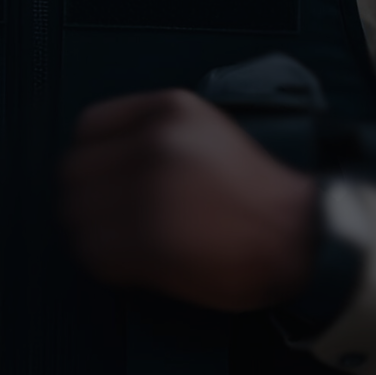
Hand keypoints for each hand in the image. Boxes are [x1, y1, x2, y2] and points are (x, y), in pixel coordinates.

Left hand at [61, 88, 316, 311]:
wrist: (300, 233)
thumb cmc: (255, 192)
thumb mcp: (205, 132)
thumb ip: (152, 133)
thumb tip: (101, 159)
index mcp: (169, 111)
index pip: (89, 127)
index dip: (89, 157)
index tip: (97, 177)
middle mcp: (156, 144)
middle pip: (76, 171)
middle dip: (86, 198)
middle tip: (105, 218)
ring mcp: (151, 192)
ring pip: (79, 215)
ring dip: (92, 233)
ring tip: (119, 242)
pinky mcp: (150, 241)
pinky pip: (96, 253)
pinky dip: (105, 263)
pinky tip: (130, 263)